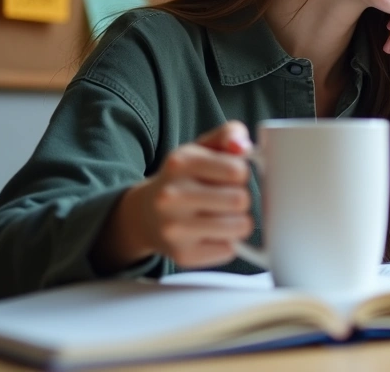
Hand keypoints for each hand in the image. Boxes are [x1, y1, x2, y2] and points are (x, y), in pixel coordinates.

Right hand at [93, 121, 254, 271]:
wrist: (145, 214)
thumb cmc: (183, 178)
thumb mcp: (202, 147)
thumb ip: (229, 134)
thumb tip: (243, 146)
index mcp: (180, 163)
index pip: (238, 170)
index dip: (240, 173)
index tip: (229, 176)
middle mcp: (171, 196)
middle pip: (240, 200)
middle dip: (241, 198)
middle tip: (225, 197)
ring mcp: (175, 228)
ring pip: (239, 227)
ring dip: (238, 221)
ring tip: (221, 215)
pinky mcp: (183, 255)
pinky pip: (229, 249)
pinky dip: (227, 242)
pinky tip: (210, 233)